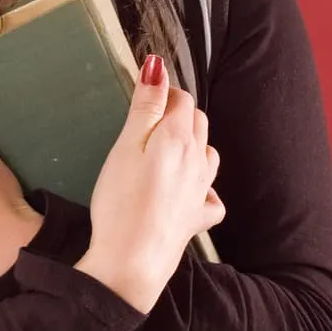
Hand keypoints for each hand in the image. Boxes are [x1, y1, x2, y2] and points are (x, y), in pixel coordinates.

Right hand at [75, 55, 224, 312]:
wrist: (131, 264)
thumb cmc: (121, 202)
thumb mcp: (126, 146)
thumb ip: (146, 107)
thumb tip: (158, 67)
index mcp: (179, 139)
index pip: (182, 99)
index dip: (163, 92)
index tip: (144, 95)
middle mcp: (198, 161)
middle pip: (198, 122)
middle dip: (178, 112)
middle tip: (148, 118)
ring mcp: (201, 192)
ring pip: (208, 154)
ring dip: (193, 143)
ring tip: (167, 148)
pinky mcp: (198, 219)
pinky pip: (211, 196)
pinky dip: (203, 187)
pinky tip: (189, 191)